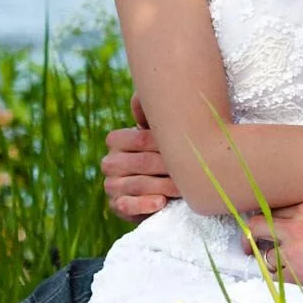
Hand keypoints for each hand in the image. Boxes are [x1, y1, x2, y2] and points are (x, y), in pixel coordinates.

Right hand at [101, 95, 179, 220]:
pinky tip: (160, 202)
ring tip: (183, 188)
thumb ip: (154, 113)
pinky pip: (125, 206)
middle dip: (166, 166)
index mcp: (116, 140)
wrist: (166, 187)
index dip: (159, 143)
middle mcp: (110, 162)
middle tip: (193, 168)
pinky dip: (142, 205)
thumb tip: (145, 96)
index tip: (186, 145)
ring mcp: (111, 185)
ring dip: (162, 186)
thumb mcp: (163, 132)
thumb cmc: (167, 153)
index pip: (135, 139)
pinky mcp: (117, 206)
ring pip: (136, 184)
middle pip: (140, 163)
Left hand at [245, 202, 302, 302]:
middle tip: (249, 243)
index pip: (274, 209)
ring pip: (264, 254)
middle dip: (250, 234)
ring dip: (268, 259)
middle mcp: (296, 227)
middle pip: (256, 225)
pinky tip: (289, 275)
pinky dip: (279, 276)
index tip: (263, 225)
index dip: (267, 218)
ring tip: (274, 262)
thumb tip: (293, 224)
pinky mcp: (295, 274)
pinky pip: (275, 275)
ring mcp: (293, 252)